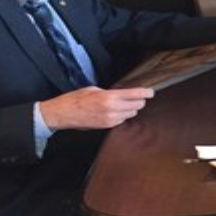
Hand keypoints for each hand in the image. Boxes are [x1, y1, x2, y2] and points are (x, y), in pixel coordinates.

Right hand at [38, 86, 155, 129]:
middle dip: (139, 101)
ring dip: (131, 108)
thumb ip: (111, 92)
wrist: (64, 114)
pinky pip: (122, 120)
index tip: (151, 92)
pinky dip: (122, 115)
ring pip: (131, 113)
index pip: (135, 95)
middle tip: (136, 97)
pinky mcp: (108, 126)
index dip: (146, 93)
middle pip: (137, 105)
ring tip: (122, 103)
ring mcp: (111, 119)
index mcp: (109, 97)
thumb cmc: (76, 99)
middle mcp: (112, 109)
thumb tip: (123, 93)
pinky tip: (115, 111)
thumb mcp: (94, 89)